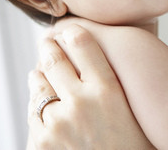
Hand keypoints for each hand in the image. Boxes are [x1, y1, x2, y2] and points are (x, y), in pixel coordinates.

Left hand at [27, 23, 154, 148]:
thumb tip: (91, 50)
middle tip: (48, 42)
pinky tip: (48, 105)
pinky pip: (33, 111)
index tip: (68, 29)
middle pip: (53, 57)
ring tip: (43, 72)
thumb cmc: (135, 142)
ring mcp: (58, 122)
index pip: (81, 42)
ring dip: (40, 75)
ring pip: (37, 82)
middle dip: (49, 47)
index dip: (72, 31)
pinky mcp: (41, 142)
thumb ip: (112, 78)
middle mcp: (81, 102)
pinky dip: (38, 104)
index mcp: (109, 89)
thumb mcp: (133, 106)